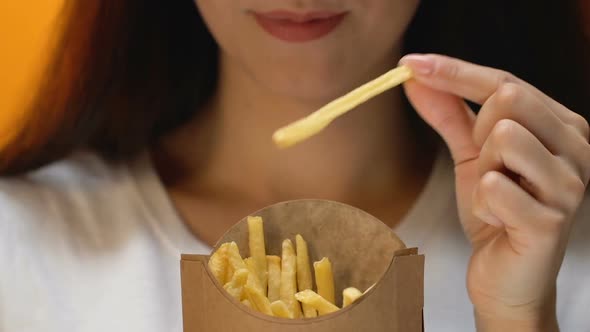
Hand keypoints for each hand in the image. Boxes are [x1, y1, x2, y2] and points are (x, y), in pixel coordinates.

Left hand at [400, 54, 589, 330]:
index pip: (506, 81)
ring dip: (482, 171)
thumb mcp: (470, 156)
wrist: (507, 277)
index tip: (410, 65)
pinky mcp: (551, 221)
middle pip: (509, 98)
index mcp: (561, 126)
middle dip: (477, 131)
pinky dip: (481, 205)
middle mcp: (577, 148)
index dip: (454, 70)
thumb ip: (449, 114)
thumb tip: (415, 77)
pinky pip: (493, 187)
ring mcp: (569, 185)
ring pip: (504, 137)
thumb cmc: (495, 213)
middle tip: (484, 166)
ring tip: (494, 197)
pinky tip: (497, 221)